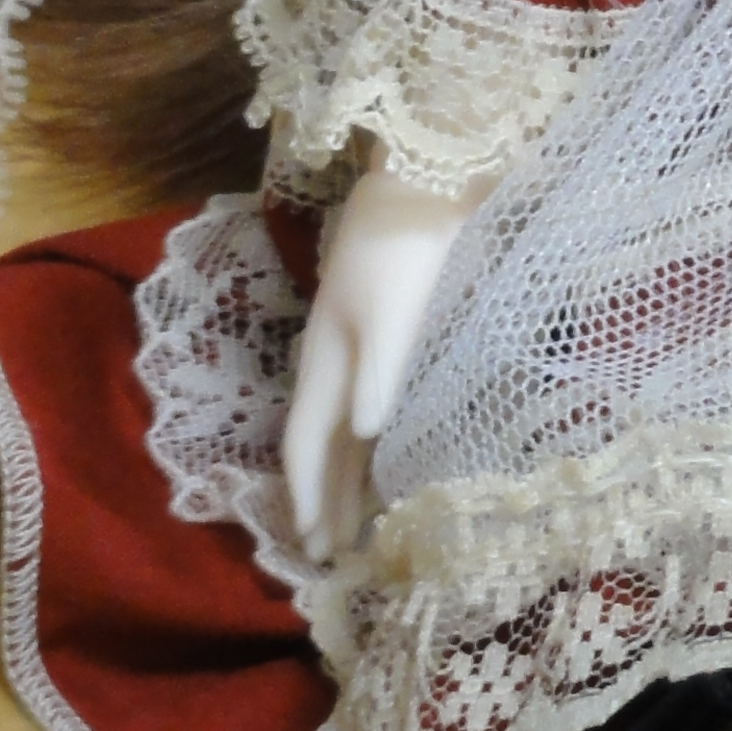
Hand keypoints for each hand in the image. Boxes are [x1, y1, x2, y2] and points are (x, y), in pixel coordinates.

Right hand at [281, 157, 494, 561]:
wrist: (425, 176)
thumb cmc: (410, 246)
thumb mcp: (395, 310)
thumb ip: (380, 370)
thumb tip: (367, 432)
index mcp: (326, 359)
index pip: (306, 442)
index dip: (306, 495)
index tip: (310, 545)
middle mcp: (331, 359)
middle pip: (320, 444)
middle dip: (320, 499)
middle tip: (326, 553)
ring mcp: (353, 344)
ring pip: (339, 426)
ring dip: (341, 476)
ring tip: (349, 520)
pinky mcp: (383, 329)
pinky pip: (362, 404)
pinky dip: (365, 442)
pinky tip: (382, 452)